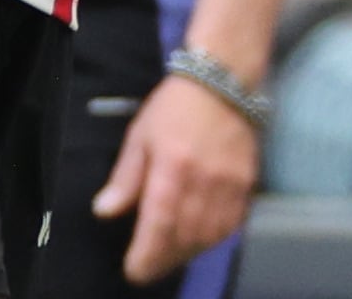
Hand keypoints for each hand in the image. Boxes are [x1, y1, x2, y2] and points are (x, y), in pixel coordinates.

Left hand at [92, 73, 260, 284]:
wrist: (223, 82)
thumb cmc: (174, 107)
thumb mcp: (140, 136)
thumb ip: (125, 178)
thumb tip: (105, 211)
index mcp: (172, 166)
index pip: (159, 223)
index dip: (146, 254)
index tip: (134, 270)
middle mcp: (204, 180)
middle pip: (184, 236)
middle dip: (164, 259)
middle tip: (148, 266)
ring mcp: (230, 185)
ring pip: (208, 236)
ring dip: (187, 253)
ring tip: (169, 256)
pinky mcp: (247, 184)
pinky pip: (231, 226)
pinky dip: (212, 239)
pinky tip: (198, 240)